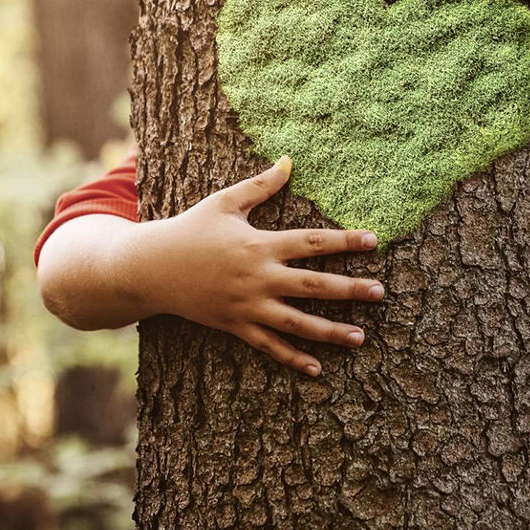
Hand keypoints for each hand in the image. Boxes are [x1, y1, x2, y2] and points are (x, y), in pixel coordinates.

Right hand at [123, 156, 382, 376]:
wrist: (148, 268)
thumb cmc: (189, 230)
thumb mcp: (224, 203)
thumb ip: (261, 186)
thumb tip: (289, 161)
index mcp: (260, 244)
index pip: (312, 242)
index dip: (344, 240)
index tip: (373, 240)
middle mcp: (258, 277)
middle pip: (312, 284)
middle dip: (349, 289)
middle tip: (381, 292)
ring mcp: (247, 306)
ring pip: (296, 322)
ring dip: (330, 331)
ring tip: (361, 337)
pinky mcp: (234, 326)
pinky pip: (268, 346)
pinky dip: (292, 358)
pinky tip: (318, 368)